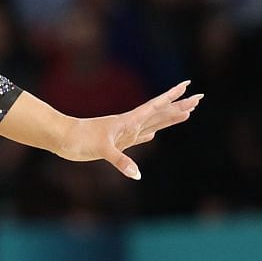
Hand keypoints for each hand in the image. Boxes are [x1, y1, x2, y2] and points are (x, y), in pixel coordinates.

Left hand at [59, 80, 202, 180]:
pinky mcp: (116, 142)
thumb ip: (120, 160)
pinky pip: (138, 137)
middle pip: (160, 113)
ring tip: (187, 112)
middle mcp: (130, 125)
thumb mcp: (101, 150)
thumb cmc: (79, 140)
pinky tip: (153, 134)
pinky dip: (148, 135)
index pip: (156, 106)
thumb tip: (136, 174)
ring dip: (169, 118)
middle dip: (180, 106)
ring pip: (153, 123)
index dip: (173, 97)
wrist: (61, 139)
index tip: (189, 86)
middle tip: (200, 98)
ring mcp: (124, 133)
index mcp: (129, 121)